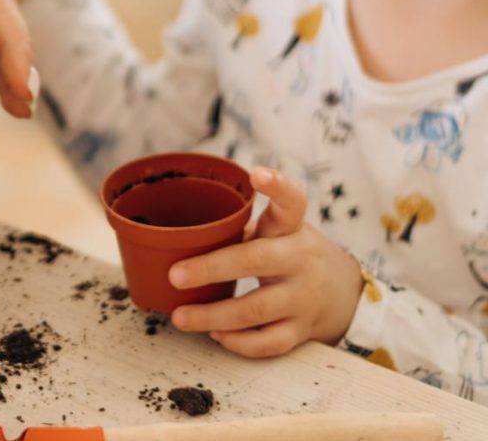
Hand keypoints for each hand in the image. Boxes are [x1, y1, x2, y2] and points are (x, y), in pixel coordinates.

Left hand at [168, 168, 363, 356]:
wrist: (346, 293)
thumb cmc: (290, 253)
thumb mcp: (277, 231)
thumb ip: (239, 227)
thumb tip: (169, 231)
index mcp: (291, 228)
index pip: (293, 201)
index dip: (277, 186)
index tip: (256, 174)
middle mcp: (300, 260)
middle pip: (256, 260)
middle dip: (212, 268)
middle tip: (175, 275)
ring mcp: (303, 297)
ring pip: (256, 310)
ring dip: (212, 316)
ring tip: (179, 316)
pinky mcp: (302, 330)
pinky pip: (268, 342)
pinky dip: (239, 342)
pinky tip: (216, 335)